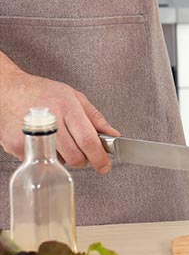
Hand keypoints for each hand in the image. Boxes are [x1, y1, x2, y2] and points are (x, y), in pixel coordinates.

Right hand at [0, 67, 119, 172]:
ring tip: (59, 140)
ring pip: (58, 161)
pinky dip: (46, 155)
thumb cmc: (42, 92)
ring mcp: (31, 134)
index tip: (104, 165)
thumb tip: (113, 134)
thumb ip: (95, 118)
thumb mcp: (74, 97)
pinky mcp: (17, 145)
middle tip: (83, 154)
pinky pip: (40, 160)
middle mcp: (49, 120)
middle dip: (83, 160)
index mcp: (67, 107)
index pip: (87, 140)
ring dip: (65, 157)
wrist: (7, 89)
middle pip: (74, 155)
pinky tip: (44, 140)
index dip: (99, 157)